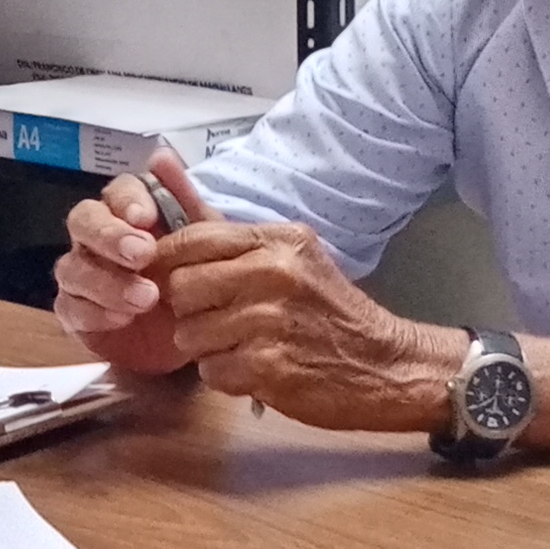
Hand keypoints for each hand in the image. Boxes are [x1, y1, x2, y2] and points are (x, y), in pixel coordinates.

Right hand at [51, 157, 213, 373]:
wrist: (194, 336)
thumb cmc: (195, 278)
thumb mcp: (203, 241)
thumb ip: (184, 200)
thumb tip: (162, 157)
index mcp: (128, 212)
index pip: (117, 191)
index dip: (127, 199)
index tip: (146, 217)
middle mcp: (98, 237)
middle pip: (83, 220)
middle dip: (110, 235)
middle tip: (143, 254)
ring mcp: (81, 274)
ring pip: (72, 267)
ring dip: (107, 281)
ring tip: (146, 299)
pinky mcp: (75, 312)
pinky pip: (70, 307)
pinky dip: (94, 312)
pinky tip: (122, 318)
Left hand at [148, 216, 468, 432]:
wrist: (385, 366)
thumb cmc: (330, 313)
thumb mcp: (294, 259)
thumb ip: (233, 238)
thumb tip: (164, 171)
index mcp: (279, 241)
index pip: (193, 238)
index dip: (169, 261)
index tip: (168, 277)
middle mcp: (274, 273)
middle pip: (181, 287)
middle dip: (190, 310)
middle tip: (218, 320)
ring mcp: (271, 320)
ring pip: (189, 334)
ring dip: (208, 348)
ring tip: (243, 346)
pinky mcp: (270, 365)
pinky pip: (211, 371)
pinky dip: (228, 377)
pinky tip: (256, 370)